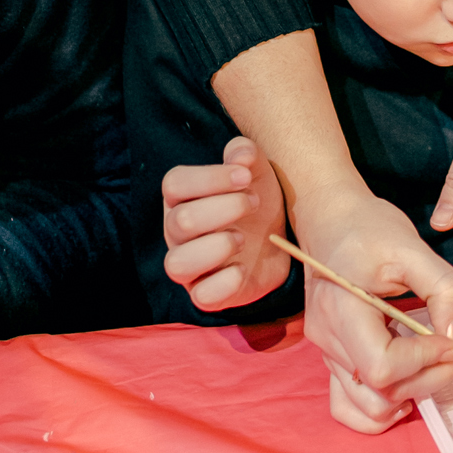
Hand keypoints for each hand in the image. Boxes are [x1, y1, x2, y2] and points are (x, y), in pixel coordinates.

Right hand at [162, 137, 290, 309]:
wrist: (278, 242)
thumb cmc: (256, 202)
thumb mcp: (256, 172)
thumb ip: (246, 155)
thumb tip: (239, 156)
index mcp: (182, 198)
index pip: (174, 184)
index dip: (210, 178)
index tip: (246, 177)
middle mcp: (176, 233)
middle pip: (180, 221)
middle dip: (224, 209)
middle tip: (254, 203)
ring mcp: (188, 266)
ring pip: (177, 264)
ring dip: (217, 247)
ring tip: (243, 239)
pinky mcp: (205, 293)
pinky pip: (201, 296)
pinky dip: (225, 282)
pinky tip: (243, 268)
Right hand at [294, 181, 452, 432]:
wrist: (329, 219)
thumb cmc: (368, 228)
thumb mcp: (413, 247)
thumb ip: (443, 289)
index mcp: (343, 310)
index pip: (383, 366)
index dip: (423, 361)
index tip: (448, 339)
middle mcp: (328, 338)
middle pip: (379, 392)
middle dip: (426, 379)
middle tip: (450, 350)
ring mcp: (325, 351)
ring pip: (366, 405)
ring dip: (407, 396)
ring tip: (429, 367)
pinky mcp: (330, 355)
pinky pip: (347, 403)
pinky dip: (378, 409)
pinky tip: (403, 391)